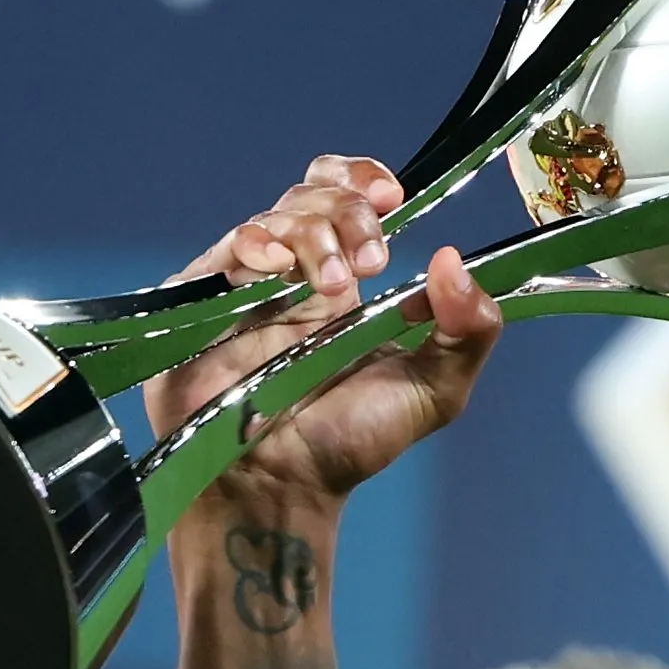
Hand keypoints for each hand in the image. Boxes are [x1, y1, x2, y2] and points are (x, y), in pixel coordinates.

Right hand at [140, 157, 501, 511]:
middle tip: (373, 260)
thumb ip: (467, 331)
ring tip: (331, 286)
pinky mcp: (200, 306)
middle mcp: (291, 276)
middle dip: (348, 211)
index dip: (363, 180)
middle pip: (311, 196)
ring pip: (273, 218)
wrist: (280, 488)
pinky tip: (274, 266)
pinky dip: (253, 245)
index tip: (392, 196)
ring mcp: (243, 288)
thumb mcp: (434, 390)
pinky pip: (223, 253)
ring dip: (312, 234)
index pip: (344, 196)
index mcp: (343, 282)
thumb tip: (455, 261)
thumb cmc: (347, 445)